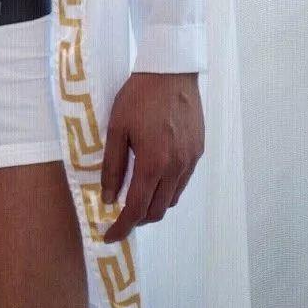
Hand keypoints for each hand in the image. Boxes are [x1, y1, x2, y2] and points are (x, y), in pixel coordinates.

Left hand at [100, 72, 203, 243]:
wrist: (171, 71)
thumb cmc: (139, 96)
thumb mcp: (116, 128)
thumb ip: (112, 166)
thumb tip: (108, 198)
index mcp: (153, 163)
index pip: (137, 209)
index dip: (122, 226)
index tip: (110, 236)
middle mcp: (176, 167)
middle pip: (158, 210)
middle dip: (138, 220)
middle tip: (120, 216)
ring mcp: (191, 160)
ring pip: (172, 198)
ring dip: (154, 205)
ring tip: (136, 196)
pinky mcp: (198, 151)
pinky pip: (182, 181)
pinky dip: (167, 188)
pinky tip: (155, 176)